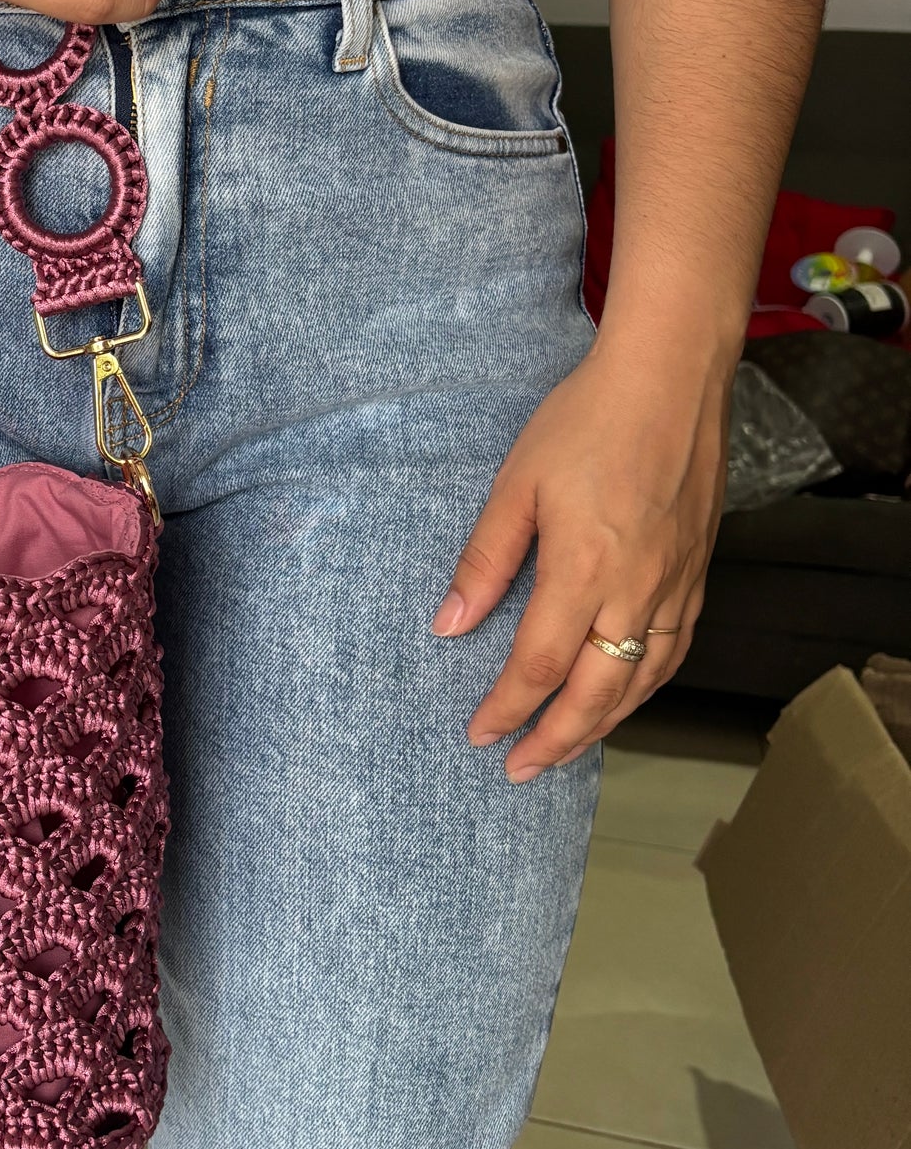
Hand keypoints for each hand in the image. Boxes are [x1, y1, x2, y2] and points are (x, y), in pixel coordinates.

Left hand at [435, 340, 732, 781]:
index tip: (479, 734)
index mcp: (585, 569)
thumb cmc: (586, 421)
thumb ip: (485, 559)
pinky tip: (623, 693)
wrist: (671, 379)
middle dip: (556, 739)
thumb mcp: (517, 484)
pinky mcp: (699, 571)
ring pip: (643, 679)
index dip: (508, 708)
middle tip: (519, 769)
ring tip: (566, 748)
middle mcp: (639, 588)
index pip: (540, 665)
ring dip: (603, 723)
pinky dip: (645, 685)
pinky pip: (674, 649)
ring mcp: (677, 584)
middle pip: (598, 692)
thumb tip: (450, 623)